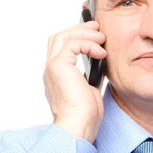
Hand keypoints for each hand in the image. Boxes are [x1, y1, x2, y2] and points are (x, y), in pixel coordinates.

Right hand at [43, 19, 106, 142]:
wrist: (78, 127)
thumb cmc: (85, 116)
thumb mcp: (91, 90)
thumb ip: (91, 76)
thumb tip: (100, 64)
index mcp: (57, 76)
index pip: (61, 48)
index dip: (75, 35)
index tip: (93, 30)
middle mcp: (51, 69)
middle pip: (59, 37)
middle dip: (79, 28)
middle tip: (97, 26)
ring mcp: (52, 67)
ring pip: (63, 36)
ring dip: (84, 33)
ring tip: (102, 37)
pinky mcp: (58, 66)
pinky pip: (72, 44)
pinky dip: (88, 44)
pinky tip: (101, 53)